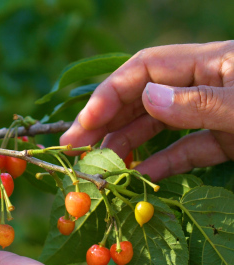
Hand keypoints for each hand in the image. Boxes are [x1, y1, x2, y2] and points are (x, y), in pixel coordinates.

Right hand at [60, 41, 233, 180]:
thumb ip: (200, 102)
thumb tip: (147, 98)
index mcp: (215, 62)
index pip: (146, 67)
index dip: (110, 92)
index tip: (86, 122)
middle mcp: (208, 84)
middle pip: (144, 97)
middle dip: (106, 121)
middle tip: (72, 147)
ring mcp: (217, 113)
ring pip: (159, 124)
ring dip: (126, 143)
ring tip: (99, 165)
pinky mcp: (228, 139)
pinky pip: (187, 149)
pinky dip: (162, 163)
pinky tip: (139, 175)